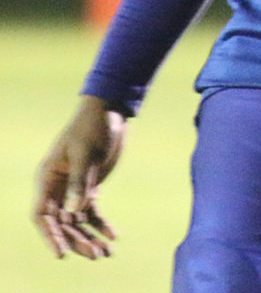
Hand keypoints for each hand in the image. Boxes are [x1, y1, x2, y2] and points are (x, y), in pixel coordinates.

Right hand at [33, 95, 126, 259]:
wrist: (109, 111)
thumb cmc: (91, 126)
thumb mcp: (85, 152)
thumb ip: (80, 182)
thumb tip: (75, 213)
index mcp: (47, 177)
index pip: (42, 214)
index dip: (49, 235)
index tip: (61, 253)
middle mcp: (57, 187)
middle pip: (62, 223)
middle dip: (76, 240)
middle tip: (95, 255)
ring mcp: (73, 189)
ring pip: (77, 221)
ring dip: (90, 237)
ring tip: (106, 253)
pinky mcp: (89, 187)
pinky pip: (92, 212)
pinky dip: (101, 224)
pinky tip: (113, 235)